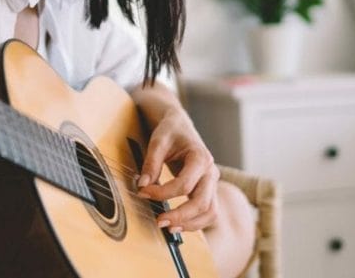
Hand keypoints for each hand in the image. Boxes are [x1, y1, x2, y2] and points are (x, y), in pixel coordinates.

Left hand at [135, 107, 218, 232]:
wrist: (181, 126)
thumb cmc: (170, 131)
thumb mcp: (158, 141)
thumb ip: (151, 162)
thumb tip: (142, 185)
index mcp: (201, 158)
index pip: (185, 184)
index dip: (163, 193)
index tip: (142, 192)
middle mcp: (211, 172)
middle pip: (203, 203)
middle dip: (180, 215)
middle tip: (159, 221)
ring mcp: (212, 183)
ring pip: (210, 212)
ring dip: (191, 224)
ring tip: (169, 228)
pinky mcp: (207, 190)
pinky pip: (208, 212)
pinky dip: (195, 222)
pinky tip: (177, 225)